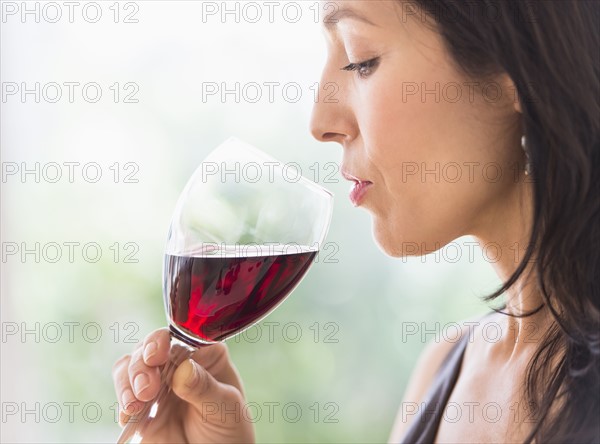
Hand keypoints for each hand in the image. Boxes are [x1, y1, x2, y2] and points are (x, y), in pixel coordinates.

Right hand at [112, 328, 254, 442]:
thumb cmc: (229, 430)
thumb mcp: (225, 408)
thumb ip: (205, 388)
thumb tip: (183, 369)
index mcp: (204, 354)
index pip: (180, 334)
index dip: (164, 339)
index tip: (157, 354)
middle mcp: (177, 363)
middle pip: (149, 347)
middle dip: (142, 363)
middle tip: (148, 388)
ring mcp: (157, 384)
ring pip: (130, 366)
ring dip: (128, 380)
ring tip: (137, 401)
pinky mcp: (141, 408)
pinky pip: (124, 396)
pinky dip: (123, 401)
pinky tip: (130, 413)